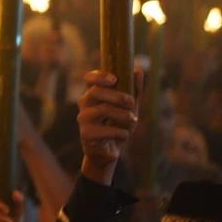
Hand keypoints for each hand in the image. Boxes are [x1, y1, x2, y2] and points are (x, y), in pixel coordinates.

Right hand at [77, 70, 139, 184]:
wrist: (109, 151)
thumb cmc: (117, 125)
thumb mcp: (130, 107)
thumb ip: (133, 90)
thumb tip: (137, 71)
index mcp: (94, 94)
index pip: (89, 78)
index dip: (99, 76)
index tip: (114, 79)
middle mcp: (84, 104)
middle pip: (96, 92)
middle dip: (117, 96)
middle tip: (131, 102)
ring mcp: (83, 118)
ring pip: (102, 110)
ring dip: (122, 114)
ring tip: (133, 120)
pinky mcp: (86, 134)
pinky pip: (105, 129)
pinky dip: (119, 131)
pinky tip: (124, 135)